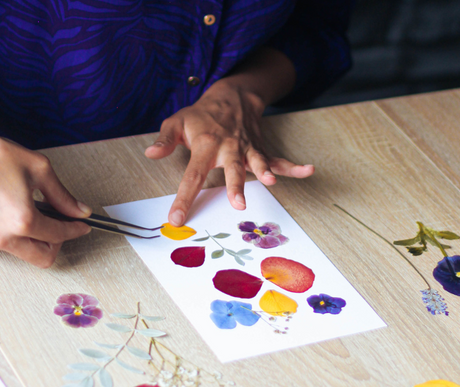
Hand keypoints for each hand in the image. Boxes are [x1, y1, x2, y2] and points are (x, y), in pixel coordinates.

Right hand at [0, 110, 91, 267]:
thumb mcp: (38, 170)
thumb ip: (62, 196)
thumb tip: (79, 211)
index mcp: (21, 220)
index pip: (60, 235)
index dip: (76, 230)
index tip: (82, 226)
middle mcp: (2, 236)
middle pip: (44, 258)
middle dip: (57, 243)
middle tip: (60, 225)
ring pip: (25, 254)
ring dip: (36, 240)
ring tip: (35, 215)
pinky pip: (4, 247)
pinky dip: (15, 237)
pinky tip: (13, 215)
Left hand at [145, 73, 313, 225]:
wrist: (232, 95)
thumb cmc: (202, 115)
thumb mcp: (177, 121)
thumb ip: (165, 139)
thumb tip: (151, 154)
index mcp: (204, 145)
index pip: (192, 176)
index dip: (184, 198)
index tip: (177, 219)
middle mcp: (228, 148)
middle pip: (230, 169)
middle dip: (235, 186)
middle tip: (238, 204)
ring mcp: (247, 149)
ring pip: (256, 162)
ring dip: (264, 172)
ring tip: (271, 183)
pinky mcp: (260, 150)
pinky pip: (278, 159)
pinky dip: (293, 166)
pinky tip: (308, 171)